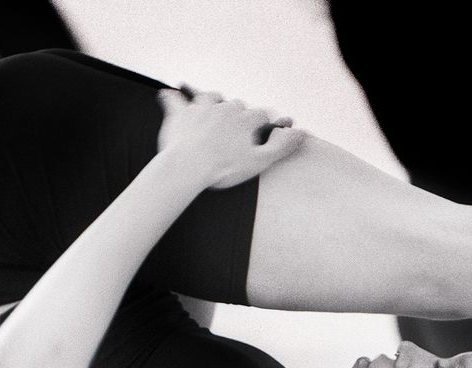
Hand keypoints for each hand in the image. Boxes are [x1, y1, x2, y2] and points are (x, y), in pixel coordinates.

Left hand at [157, 84, 305, 188]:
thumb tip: (301, 132)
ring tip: (213, 113)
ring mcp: (200, 109)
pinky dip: (173, 98)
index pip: (259, 115)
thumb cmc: (222, 168)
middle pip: (237, 105)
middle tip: (234, 133)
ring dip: (213, 102)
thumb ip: (281, 146)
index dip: (261, 125)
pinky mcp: (179, 114)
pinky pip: (174, 99)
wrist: (187, 167)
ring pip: (211, 97)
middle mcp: (224, 108)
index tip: (259, 134)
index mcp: (244, 120)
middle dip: (238, 116)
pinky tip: (170, 96)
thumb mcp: (259, 162)